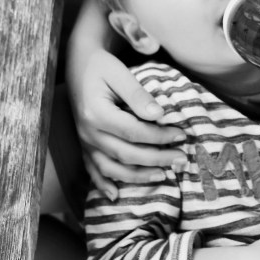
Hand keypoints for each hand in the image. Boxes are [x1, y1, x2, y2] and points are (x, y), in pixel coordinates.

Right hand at [70, 47, 186, 194]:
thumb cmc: (101, 66)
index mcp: (96, 113)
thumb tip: (159, 115)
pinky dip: (103, 185)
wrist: (77, 64)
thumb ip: (138, 95)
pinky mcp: (83, 145)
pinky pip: (92, 170)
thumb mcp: (120, 73)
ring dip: (137, 176)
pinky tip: (116, 196)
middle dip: (156, 159)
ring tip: (163, 176)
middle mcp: (87, 132)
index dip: (159, 137)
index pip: (133, 132)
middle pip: (125, 154)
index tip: (181, 135)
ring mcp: (84, 142)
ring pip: (111, 168)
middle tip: (182, 159)